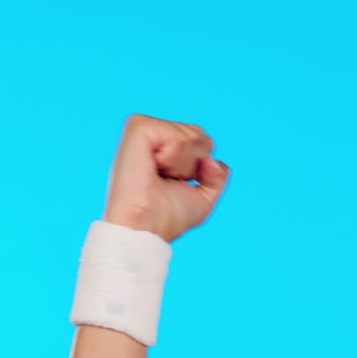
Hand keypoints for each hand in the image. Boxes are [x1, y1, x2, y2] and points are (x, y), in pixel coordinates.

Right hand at [103, 113, 230, 242]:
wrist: (146, 229)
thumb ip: (218, 176)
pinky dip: (173, 156)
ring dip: (182, 164)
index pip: (202, 140)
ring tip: (159, 177)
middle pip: (200, 134)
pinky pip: (176, 134)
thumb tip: (212, 160)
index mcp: (163, 148)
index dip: (200, 165)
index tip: (176, 183)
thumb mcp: (203, 198)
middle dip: (194, 163)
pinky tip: (154, 167)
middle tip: (168, 181)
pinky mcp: (138, 128)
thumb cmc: (167, 218)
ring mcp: (144, 130)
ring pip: (191, 134)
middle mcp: (153, 136)